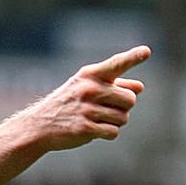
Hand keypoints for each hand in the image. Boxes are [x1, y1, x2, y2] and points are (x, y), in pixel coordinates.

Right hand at [24, 45, 151, 151]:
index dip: (132, 57)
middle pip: (130, 99)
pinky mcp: (85, 127)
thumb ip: (114, 85)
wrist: (39, 125)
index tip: (146, 51)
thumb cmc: (68, 103)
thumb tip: (140, 87)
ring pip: (123, 118)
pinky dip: (107, 133)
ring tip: (95, 119)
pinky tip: (92, 129)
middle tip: (104, 108)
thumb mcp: (85, 87)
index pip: (116, 64)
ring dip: (114, 122)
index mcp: (89, 75)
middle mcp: (89, 89)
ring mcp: (86, 109)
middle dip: (123, 107)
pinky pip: (113, 132)